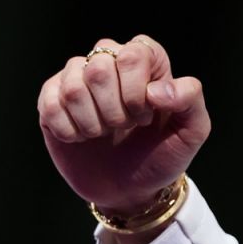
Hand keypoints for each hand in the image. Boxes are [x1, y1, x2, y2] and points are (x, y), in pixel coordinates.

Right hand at [37, 35, 210, 215]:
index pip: (133, 54)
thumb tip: (156, 90)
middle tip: (123, 127)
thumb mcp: (192, 131)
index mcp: (146, 60)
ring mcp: (77, 78)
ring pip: (73, 86)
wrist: (130, 189)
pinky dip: (69, 131)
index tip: (145, 117)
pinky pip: (50, 105)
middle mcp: (109, 60)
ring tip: (103, 133)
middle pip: (99, 68)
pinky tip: (81, 137)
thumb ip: (190, 99)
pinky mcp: (51, 99)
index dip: (136, 92)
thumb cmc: (162, 155)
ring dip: (92, 123)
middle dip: (114, 111)